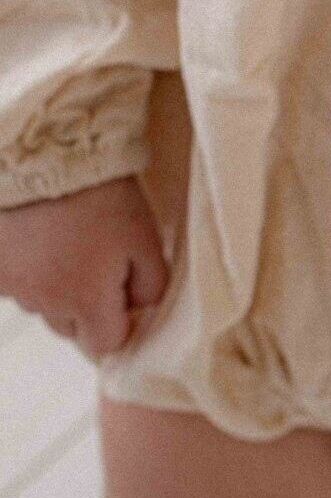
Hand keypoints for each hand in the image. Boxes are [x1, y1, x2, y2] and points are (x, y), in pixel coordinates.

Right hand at [0, 173, 169, 358]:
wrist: (47, 153)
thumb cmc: (103, 196)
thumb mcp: (146, 238)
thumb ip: (151, 285)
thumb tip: (140, 309)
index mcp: (84, 302)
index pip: (105, 343)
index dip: (121, 321)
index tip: (126, 290)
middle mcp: (42, 303)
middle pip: (71, 326)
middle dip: (88, 305)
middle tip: (98, 258)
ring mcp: (11, 285)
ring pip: (41, 302)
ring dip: (56, 284)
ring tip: (68, 238)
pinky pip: (15, 280)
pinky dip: (29, 266)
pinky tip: (40, 234)